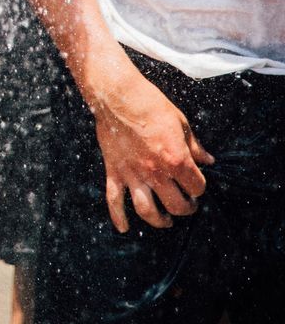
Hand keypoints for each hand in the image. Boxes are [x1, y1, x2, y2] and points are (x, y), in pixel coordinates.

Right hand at [87, 62, 212, 231]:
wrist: (118, 95)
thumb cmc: (151, 105)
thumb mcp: (181, 123)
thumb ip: (195, 146)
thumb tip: (208, 161)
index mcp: (176, 159)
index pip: (196, 187)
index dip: (199, 188)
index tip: (196, 184)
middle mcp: (155, 171)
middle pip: (175, 205)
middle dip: (185, 208)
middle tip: (186, 205)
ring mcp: (133, 173)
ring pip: (147, 210)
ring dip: (159, 220)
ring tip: (165, 221)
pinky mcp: (114, 170)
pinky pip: (114, 199)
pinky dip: (118, 217)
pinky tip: (124, 228)